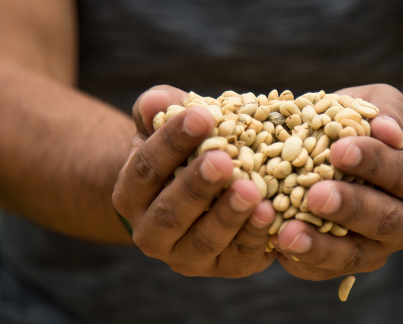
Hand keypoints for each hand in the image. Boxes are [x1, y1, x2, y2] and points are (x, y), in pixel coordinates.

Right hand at [112, 85, 276, 277]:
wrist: (204, 196)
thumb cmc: (185, 152)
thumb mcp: (168, 126)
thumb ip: (160, 110)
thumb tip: (156, 102)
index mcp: (131, 195)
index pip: (146, 168)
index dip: (171, 142)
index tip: (200, 116)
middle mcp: (151, 233)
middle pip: (170, 211)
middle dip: (197, 185)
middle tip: (222, 160)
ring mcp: (186, 256)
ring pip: (203, 240)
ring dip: (227, 215)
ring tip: (250, 190)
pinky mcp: (224, 268)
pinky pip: (238, 256)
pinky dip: (254, 235)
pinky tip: (271, 212)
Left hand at [270, 84, 402, 279]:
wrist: (357, 162)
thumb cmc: (366, 126)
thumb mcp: (379, 103)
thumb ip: (388, 111)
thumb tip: (388, 130)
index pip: (402, 172)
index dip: (373, 162)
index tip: (340, 150)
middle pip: (384, 219)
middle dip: (349, 207)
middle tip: (315, 195)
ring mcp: (379, 249)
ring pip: (355, 254)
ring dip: (321, 246)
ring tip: (287, 233)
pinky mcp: (346, 266)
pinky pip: (326, 270)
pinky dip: (301, 260)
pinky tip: (276, 245)